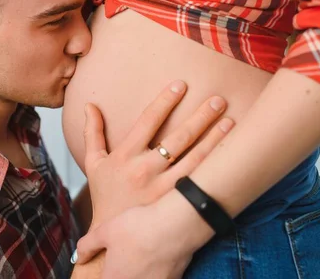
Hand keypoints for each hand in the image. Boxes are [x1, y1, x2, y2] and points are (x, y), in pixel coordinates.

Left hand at [75, 190, 213, 278]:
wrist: (175, 225)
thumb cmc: (139, 227)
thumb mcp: (105, 231)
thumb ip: (87, 246)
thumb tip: (78, 257)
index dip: (104, 274)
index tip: (107, 267)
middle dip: (120, 273)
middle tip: (124, 258)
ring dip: (138, 272)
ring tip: (140, 255)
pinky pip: (158, 278)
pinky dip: (156, 271)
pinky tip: (157, 255)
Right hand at [83, 80, 233, 226]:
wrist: (112, 234)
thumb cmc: (105, 195)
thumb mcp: (93, 163)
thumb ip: (92, 132)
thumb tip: (89, 105)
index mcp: (125, 156)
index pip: (148, 121)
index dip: (165, 101)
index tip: (181, 85)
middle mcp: (144, 170)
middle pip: (177, 138)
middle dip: (200, 117)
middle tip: (218, 100)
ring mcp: (162, 189)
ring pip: (194, 159)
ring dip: (214, 139)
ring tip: (230, 121)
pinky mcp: (174, 204)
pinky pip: (198, 181)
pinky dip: (213, 166)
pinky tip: (228, 153)